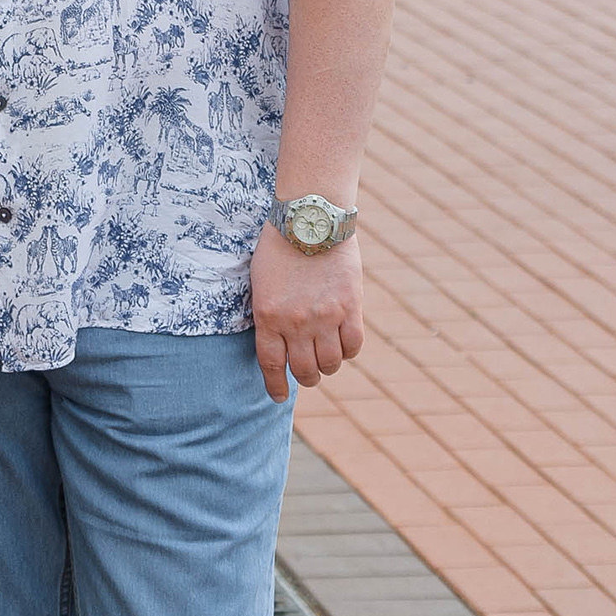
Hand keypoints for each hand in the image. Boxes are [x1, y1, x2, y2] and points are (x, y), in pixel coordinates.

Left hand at [250, 222, 364, 402]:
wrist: (310, 219)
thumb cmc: (279, 247)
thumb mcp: (262, 284)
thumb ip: (270, 316)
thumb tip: (279, 344)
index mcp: (268, 317)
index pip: (271, 364)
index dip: (276, 385)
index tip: (279, 396)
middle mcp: (296, 323)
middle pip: (304, 370)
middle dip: (306, 377)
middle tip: (308, 372)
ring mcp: (325, 317)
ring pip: (330, 363)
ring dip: (328, 366)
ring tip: (326, 358)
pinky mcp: (350, 307)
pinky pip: (354, 345)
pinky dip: (349, 351)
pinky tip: (343, 343)